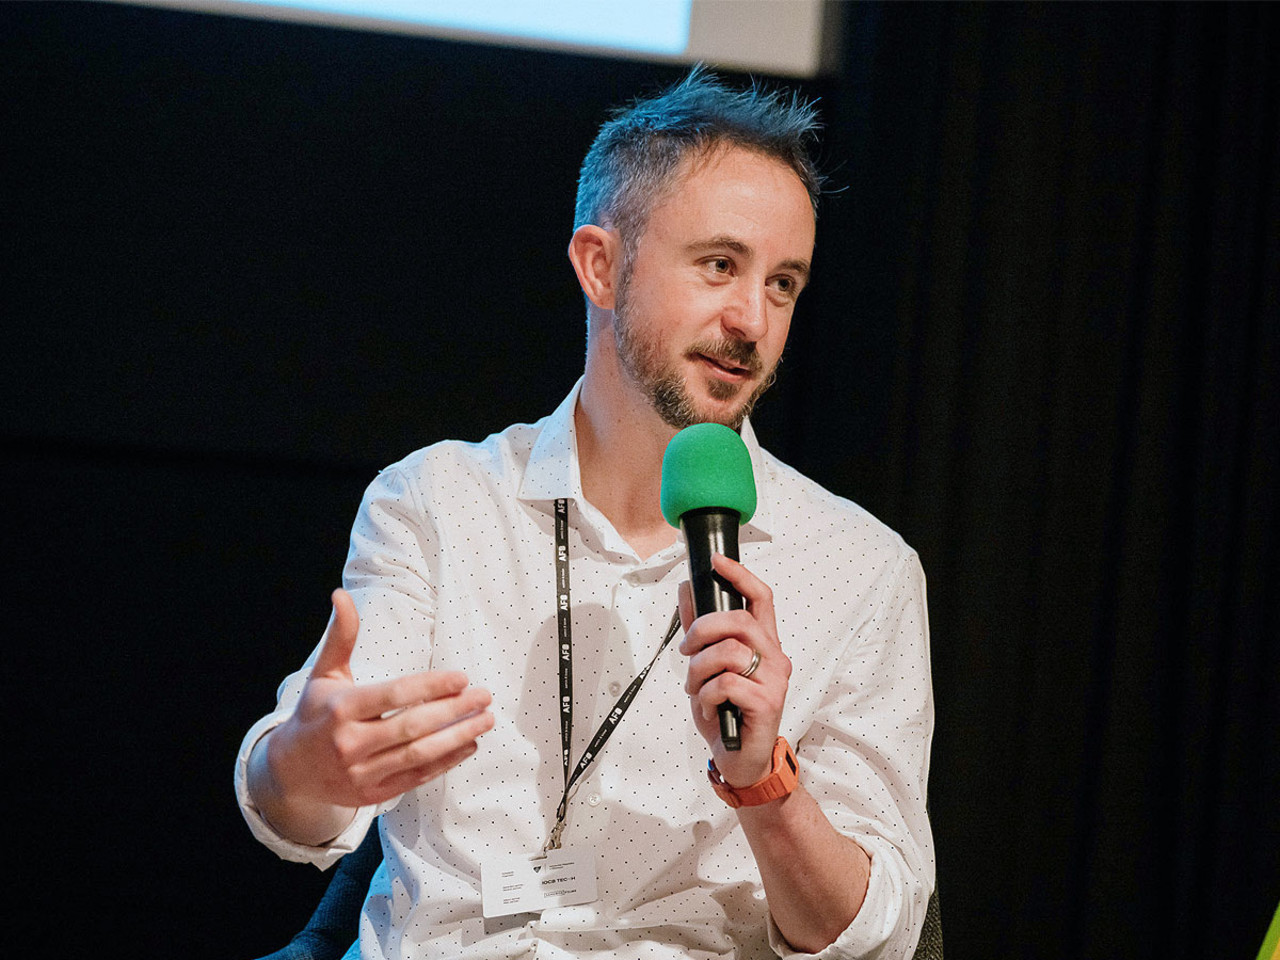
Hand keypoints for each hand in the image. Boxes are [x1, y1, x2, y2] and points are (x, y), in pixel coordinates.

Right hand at [265, 589, 494, 811]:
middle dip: (454, 710)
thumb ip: (341, 636)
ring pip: (418, 754)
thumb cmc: (314, 714)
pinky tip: (468, 745)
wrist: (289, 770)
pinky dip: (445, 762)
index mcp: (341, 709)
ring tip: (485, 720)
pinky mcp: (371, 794)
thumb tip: (341, 595)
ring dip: (457, 737)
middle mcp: (349, 743)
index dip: (431, 686)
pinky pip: (415, 777)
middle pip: (412, 726)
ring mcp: (360, 772)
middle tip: (484, 696)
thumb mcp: (324, 674)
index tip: (462, 678)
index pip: (395, 695)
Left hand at [678, 554, 790, 787]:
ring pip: (727, 652)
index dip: (739, 575)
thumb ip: (700, 632)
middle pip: (738, 620)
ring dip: (698, 671)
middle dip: (702, 630)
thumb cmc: (727, 713)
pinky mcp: (766, 703)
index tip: (716, 561)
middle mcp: (775, 658)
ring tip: (696, 689)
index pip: (761, 598)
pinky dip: (705, 695)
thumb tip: (687, 590)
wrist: (742, 761)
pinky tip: (709, 708)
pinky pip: (724, 683)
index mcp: (764, 645)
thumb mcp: (707, 669)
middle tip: (687, 651)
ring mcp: (774, 680)